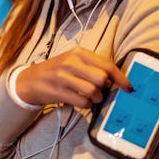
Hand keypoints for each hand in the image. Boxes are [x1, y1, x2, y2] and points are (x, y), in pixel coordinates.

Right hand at [16, 47, 131, 108]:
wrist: (30, 80)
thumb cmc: (57, 71)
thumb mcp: (73, 62)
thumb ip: (92, 67)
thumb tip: (114, 80)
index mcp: (79, 53)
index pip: (107, 65)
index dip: (121, 78)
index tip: (129, 88)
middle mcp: (71, 62)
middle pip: (102, 78)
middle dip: (105, 88)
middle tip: (100, 91)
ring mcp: (63, 77)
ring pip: (93, 91)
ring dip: (96, 98)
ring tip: (90, 97)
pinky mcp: (58, 91)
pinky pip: (82, 102)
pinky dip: (86, 105)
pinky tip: (80, 101)